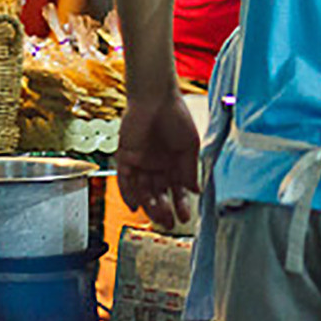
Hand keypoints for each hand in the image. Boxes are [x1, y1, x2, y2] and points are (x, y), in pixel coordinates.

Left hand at [116, 94, 201, 229]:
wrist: (156, 97)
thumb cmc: (176, 116)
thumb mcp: (189, 146)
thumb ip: (190, 169)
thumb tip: (195, 191)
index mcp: (173, 163)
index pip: (176, 190)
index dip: (180, 204)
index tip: (185, 218)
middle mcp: (156, 165)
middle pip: (158, 193)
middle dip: (163, 209)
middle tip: (169, 222)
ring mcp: (140, 162)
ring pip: (143, 190)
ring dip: (149, 205)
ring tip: (157, 216)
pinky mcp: (125, 156)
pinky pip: (125, 179)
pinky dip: (128, 193)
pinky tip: (134, 206)